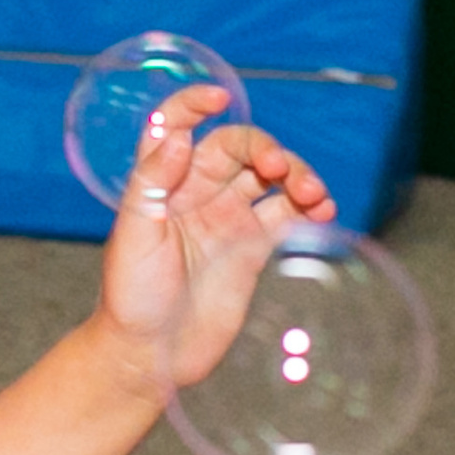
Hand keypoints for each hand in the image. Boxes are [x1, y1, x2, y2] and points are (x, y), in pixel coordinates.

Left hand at [97, 84, 334, 394]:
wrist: (149, 356)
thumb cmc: (131, 297)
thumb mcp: (134, 237)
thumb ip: (153, 183)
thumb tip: (178, 136)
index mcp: (164, 185)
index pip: (178, 129)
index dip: (193, 106)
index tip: (217, 98)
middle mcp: (198, 196)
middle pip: (239, 149)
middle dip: (265, 148)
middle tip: (279, 169)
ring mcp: (228, 222)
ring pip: (271, 180)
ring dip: (297, 175)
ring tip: (314, 194)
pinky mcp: (252, 251)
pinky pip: (287, 217)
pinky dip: (309, 208)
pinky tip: (324, 211)